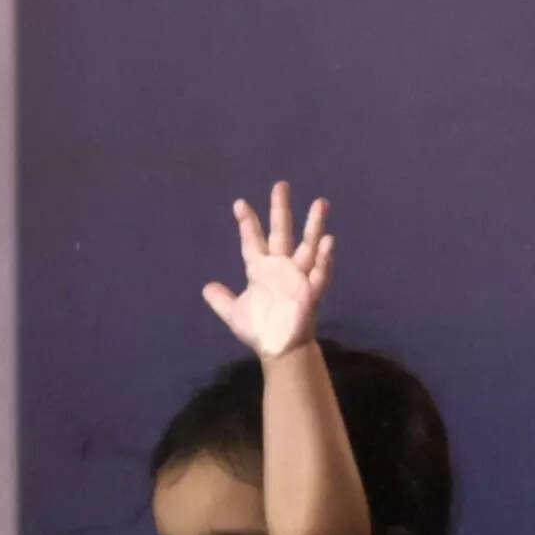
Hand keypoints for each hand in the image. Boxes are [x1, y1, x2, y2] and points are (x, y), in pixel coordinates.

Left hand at [201, 181, 333, 361]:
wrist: (279, 350)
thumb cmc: (261, 330)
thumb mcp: (235, 314)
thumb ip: (222, 300)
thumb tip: (206, 287)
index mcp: (261, 270)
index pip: (252, 241)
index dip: (247, 223)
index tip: (239, 203)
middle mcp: (281, 267)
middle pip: (282, 232)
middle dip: (280, 210)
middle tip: (280, 185)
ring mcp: (298, 277)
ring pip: (308, 246)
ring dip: (314, 225)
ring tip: (321, 203)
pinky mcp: (311, 292)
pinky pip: (320, 273)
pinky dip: (324, 259)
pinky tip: (329, 242)